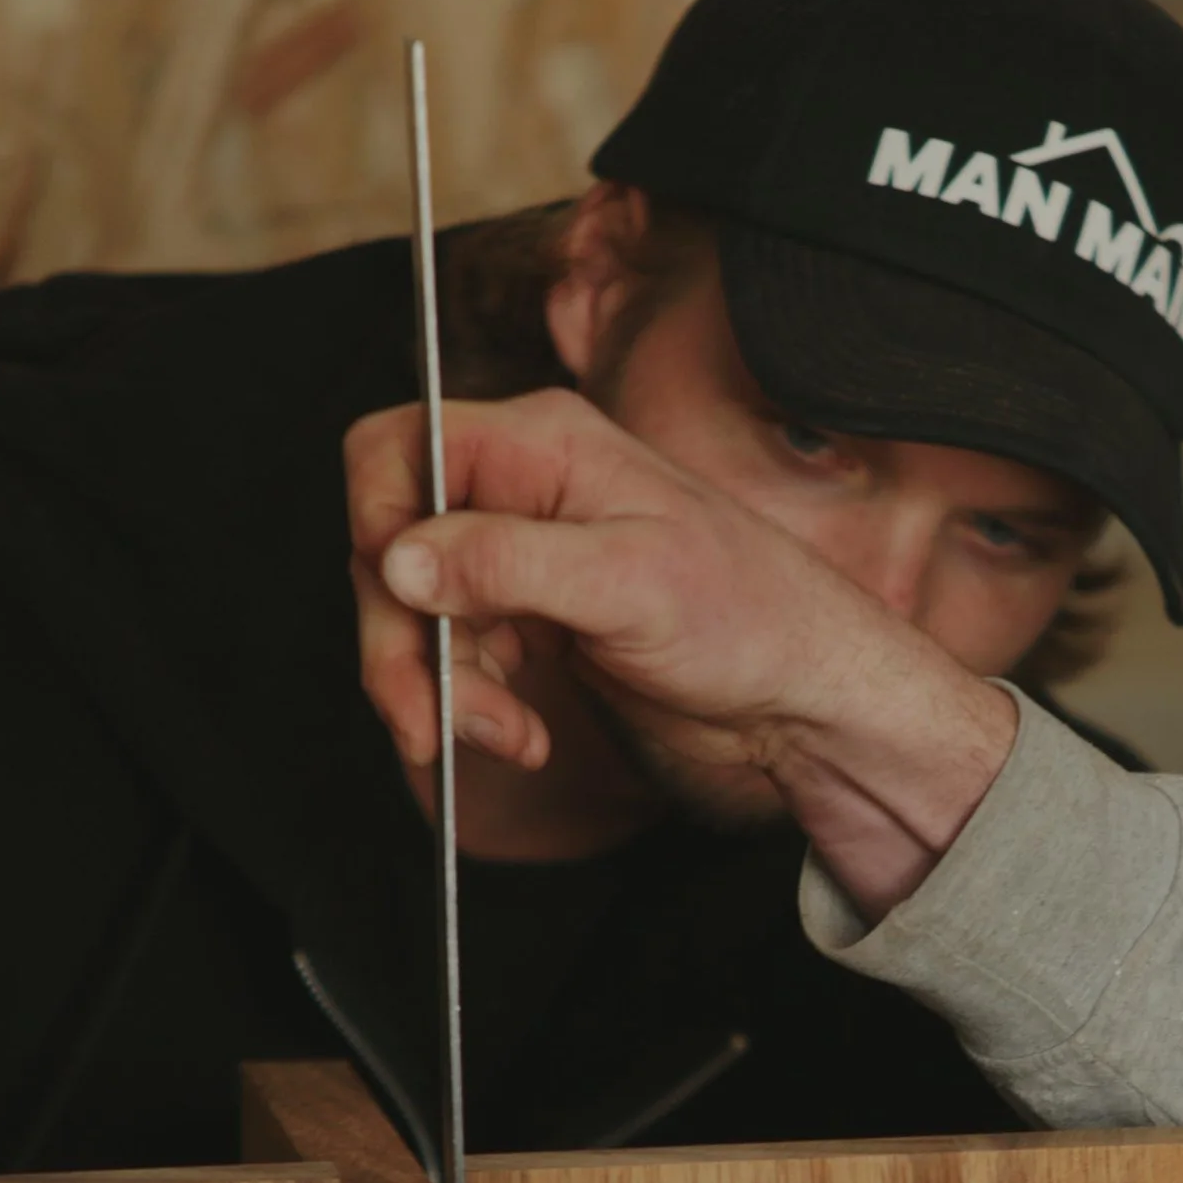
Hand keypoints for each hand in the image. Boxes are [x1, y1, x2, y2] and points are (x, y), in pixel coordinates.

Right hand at [344, 390, 1017, 914]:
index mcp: (543, 444)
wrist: (805, 695)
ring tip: (505, 737)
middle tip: (426, 719)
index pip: (399, 448)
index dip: (377, 521)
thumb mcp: (627, 582)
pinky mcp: (530, 621)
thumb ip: (506, 562)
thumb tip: (399, 556)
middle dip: (401, 639)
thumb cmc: (751, 616)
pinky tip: (523, 738)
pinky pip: (457, 656)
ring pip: (416, 612)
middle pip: (390, 544)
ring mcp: (522, 557)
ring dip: (442, 687)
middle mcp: (522, 490)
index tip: (399, 601)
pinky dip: (473, 706)